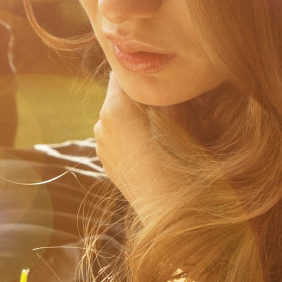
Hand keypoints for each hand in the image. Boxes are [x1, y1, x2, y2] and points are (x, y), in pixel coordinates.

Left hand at [94, 72, 164, 205]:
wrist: (169, 209)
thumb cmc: (177, 161)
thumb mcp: (180, 117)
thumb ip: (168, 92)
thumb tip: (168, 78)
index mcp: (115, 108)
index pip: (121, 73)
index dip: (139, 73)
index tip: (156, 76)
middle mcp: (101, 123)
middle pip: (118, 96)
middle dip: (138, 96)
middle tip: (163, 100)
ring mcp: (101, 145)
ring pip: (117, 117)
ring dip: (134, 116)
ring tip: (159, 127)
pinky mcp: (106, 162)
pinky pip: (117, 138)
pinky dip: (131, 136)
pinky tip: (151, 148)